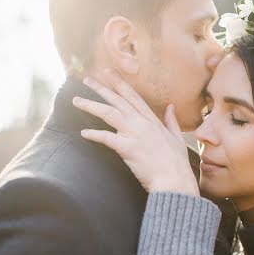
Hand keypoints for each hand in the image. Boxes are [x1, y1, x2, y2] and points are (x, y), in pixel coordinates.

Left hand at [72, 70, 199, 195]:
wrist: (174, 181)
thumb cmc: (177, 164)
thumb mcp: (177, 138)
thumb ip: (171, 121)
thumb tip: (170, 107)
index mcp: (153, 121)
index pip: (133, 97)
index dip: (119, 84)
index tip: (107, 73)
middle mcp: (142, 123)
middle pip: (118, 101)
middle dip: (101, 88)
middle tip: (87, 79)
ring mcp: (135, 134)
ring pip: (109, 114)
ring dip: (91, 105)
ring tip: (76, 101)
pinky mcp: (128, 148)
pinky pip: (106, 138)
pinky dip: (94, 135)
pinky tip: (84, 133)